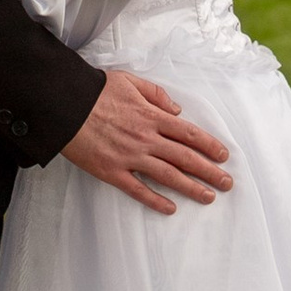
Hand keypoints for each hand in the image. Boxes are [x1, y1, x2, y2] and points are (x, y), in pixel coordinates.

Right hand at [59, 69, 230, 214]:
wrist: (64, 105)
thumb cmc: (95, 91)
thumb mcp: (130, 81)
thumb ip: (156, 94)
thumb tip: (176, 110)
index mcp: (151, 116)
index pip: (188, 133)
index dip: (209, 145)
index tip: (224, 156)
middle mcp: (146, 138)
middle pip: (185, 158)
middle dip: (209, 172)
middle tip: (226, 183)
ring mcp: (130, 157)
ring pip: (168, 176)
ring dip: (191, 188)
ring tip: (208, 197)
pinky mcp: (112, 171)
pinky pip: (138, 189)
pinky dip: (155, 200)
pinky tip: (170, 208)